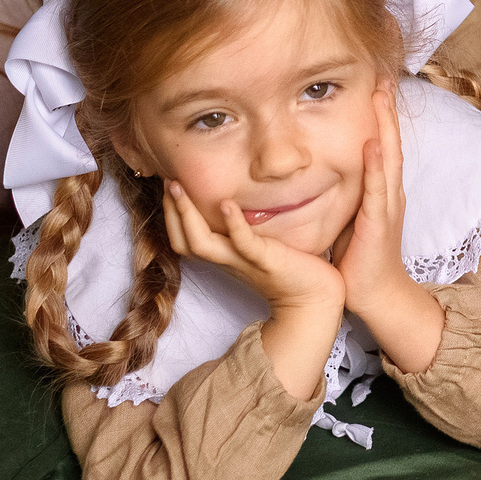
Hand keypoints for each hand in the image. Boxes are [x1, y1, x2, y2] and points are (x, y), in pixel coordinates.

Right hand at [162, 177, 345, 318]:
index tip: (170, 184)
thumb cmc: (290, 268)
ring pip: (202, 244)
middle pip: (184, 241)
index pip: (184, 239)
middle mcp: (227, 260)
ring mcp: (244, 261)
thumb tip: (237, 200)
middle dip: (171, 211)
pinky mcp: (266, 260)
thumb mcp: (259, 245)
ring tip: (179, 187)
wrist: (314, 299)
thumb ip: (244, 230)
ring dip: (187, 215)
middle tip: (167, 180)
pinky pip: (243, 243)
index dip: (172, 215)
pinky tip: (226, 203)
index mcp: (223, 257)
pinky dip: (233, 224)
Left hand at [329, 80, 415, 316]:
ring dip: (385, 125)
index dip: (380, 116)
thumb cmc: (359, 258)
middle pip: (389, 141)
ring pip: (388, 156)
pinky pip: (378, 187)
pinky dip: (376, 163)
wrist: (376, 293)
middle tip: (384, 77)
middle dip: (387, 109)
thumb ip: (345, 193)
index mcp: (382, 190)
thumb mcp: (350, 217)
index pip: (381, 145)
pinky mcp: (379, 220)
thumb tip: (323, 172)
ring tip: (382, 96)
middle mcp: (389, 191)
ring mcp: (387, 204)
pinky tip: (371, 143)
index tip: (376, 86)